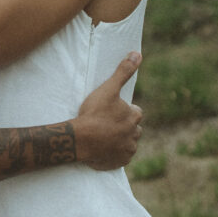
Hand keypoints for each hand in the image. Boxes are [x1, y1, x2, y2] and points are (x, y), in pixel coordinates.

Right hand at [74, 52, 143, 169]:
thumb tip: (138, 54)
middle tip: (106, 124)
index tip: (112, 111)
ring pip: (128, 143)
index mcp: (134, 117)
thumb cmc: (93, 113)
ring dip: (120, 140)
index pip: (135, 112)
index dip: (125, 110)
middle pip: (133, 129)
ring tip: (104, 136)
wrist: (80, 139)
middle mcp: (135, 135)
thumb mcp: (108, 89)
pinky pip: (120, 158)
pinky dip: (114, 154)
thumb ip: (123, 71)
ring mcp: (127, 150)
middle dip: (124, 126)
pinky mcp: (119, 162)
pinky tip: (103, 149)